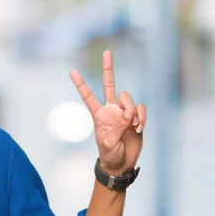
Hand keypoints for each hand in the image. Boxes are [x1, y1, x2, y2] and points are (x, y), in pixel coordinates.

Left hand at [70, 51, 145, 175]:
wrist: (122, 163)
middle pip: (109, 85)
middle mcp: (110, 110)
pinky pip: (141, 109)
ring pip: (128, 99)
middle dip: (108, 69)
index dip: (81, 84)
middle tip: (107, 52)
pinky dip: (142, 117)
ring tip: (132, 125)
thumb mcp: (108, 144)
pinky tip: (139, 128)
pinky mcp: (136, 117)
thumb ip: (116, 128)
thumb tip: (127, 116)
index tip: (72, 71)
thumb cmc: (110, 155)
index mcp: (98, 115)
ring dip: (131, 110)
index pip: (88, 96)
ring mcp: (124, 112)